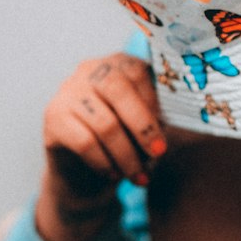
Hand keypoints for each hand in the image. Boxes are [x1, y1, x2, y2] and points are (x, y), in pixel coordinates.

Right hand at [36, 53, 165, 240]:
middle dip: (143, 126)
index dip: (155, 105)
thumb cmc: (125, 143)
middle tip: (159, 154)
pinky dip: (105, 163)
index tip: (165, 135)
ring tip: (138, 177)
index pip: (138, 73)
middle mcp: (89, 69)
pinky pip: (85, 142)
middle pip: (118, 89)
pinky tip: (114, 176)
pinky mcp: (52, 118)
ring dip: (127, 156)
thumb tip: (188, 116)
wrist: (84, 174)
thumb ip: (161, 115)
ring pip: (105, 123)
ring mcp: (67, 91)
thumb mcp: (146, 126)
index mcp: (118, 63)